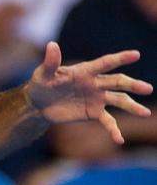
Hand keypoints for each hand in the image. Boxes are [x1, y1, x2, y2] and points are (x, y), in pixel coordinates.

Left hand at [26, 42, 152, 143]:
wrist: (38, 104)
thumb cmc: (41, 84)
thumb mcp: (43, 74)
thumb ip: (50, 62)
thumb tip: (51, 45)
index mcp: (85, 71)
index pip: (105, 63)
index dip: (120, 58)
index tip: (136, 54)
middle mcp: (95, 84)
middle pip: (117, 82)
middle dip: (132, 85)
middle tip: (147, 88)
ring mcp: (97, 98)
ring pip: (119, 101)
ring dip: (132, 107)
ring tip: (145, 113)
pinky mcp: (94, 113)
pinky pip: (107, 121)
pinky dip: (114, 130)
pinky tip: (119, 140)